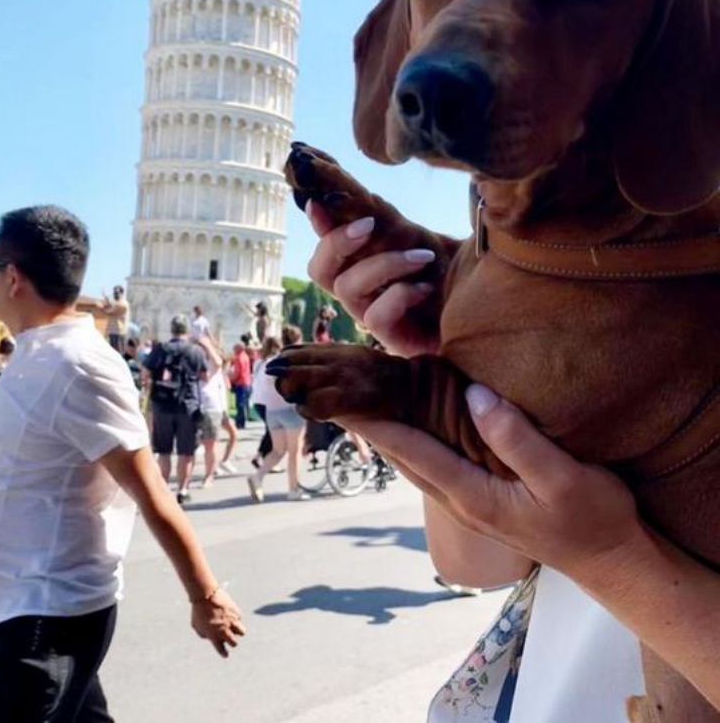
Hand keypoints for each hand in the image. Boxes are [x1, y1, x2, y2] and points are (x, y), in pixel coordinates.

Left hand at [190, 588, 245, 657]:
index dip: (224, 654)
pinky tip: (229, 612)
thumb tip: (210, 637)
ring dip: (238, 631)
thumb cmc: (198, 611)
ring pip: (242, 632)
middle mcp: (224, 631)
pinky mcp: (236, 612)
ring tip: (234, 626)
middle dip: (232, 642)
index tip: (226, 654)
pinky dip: (235, 617)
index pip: (222, 651)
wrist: (205, 595)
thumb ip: (204, 634)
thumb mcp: (196, 625)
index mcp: (214, 636)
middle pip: (234, 643)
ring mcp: (231, 621)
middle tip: (230, 638)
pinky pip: (239, 618)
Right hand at [306, 200, 439, 356]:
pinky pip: (375, 316)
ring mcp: (371, 317)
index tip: (317, 202)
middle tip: (368, 224)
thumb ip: (381, 218)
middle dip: (336, 242)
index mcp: (359, 266)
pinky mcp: (390, 339)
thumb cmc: (446, 270)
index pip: (325, 248)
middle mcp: (358, 293)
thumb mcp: (413, 236)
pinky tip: (426, 288)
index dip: (317, 227)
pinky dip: (399, 294)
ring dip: (384, 264)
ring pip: (347, 288)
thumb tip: (348, 192)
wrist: (481, 303)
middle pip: (319, 271)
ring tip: (423, 257)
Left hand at [339, 384, 643, 578]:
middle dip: (372, 425)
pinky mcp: (480, 497)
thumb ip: (516, 438)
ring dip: (389, 432)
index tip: (342, 400)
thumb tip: (474, 395)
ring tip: (367, 402)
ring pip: (415, 461)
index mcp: (472, 495)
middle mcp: (460, 499)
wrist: (610, 561)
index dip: (376, 423)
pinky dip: (414, 439)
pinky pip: (434, 462)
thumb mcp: (562, 477)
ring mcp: (468, 501)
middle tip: (343, 392)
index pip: (412, 450)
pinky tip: (414, 421)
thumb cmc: (592, 519)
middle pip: (403, 456)